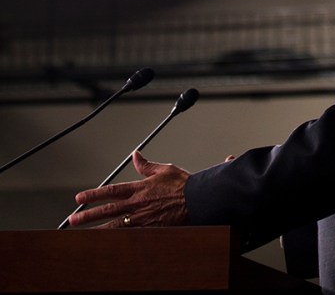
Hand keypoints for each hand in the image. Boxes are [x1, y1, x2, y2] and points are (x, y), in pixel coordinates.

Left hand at [67, 150, 190, 228]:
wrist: (198, 199)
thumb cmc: (183, 184)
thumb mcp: (164, 169)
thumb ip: (146, 165)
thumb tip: (135, 155)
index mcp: (140, 188)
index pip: (111, 190)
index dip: (93, 194)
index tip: (79, 198)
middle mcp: (138, 203)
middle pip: (108, 210)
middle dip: (88, 215)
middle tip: (73, 220)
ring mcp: (143, 218)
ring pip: (115, 225)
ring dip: (97, 229)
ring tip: (83, 234)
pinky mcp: (151, 228)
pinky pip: (130, 234)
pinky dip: (117, 238)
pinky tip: (107, 242)